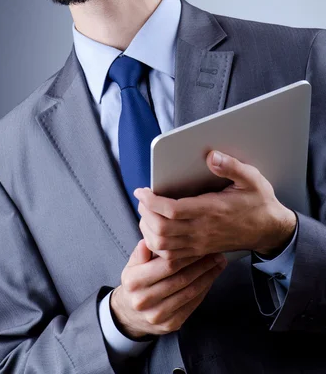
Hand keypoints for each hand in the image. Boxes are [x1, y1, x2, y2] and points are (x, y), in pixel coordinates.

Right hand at [110, 239, 226, 338]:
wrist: (130, 314)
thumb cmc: (136, 283)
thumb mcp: (132, 265)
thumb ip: (141, 253)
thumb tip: (149, 240)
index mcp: (133, 281)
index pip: (167, 265)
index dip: (187, 255)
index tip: (201, 245)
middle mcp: (144, 300)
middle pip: (181, 279)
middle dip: (203, 265)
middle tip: (216, 254)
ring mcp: (158, 315)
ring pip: (190, 292)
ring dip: (208, 277)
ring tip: (218, 264)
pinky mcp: (170, 325)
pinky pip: (192, 305)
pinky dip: (204, 290)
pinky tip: (211, 278)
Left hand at [134, 150, 296, 259]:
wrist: (270, 231)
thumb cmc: (258, 203)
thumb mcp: (252, 179)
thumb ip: (231, 166)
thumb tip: (211, 156)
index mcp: (212, 210)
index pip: (172, 210)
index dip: (151, 201)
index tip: (142, 190)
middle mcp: (203, 230)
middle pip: (161, 229)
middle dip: (145, 213)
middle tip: (142, 198)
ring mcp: (200, 244)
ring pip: (163, 245)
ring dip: (148, 229)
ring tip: (146, 212)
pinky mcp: (199, 251)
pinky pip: (171, 256)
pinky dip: (157, 245)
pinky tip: (155, 231)